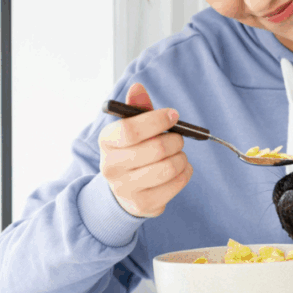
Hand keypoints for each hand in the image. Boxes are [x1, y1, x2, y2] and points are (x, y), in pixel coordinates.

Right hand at [98, 82, 192, 217]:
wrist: (124, 189)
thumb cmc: (132, 150)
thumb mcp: (131, 128)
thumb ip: (136, 108)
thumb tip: (138, 87)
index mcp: (106, 142)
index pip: (130, 130)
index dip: (157, 120)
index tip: (173, 115)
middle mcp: (111, 167)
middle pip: (156, 149)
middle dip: (176, 140)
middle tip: (178, 138)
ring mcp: (126, 189)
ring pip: (169, 168)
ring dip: (182, 157)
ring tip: (178, 154)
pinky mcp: (144, 205)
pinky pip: (176, 183)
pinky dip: (186, 172)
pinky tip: (180, 168)